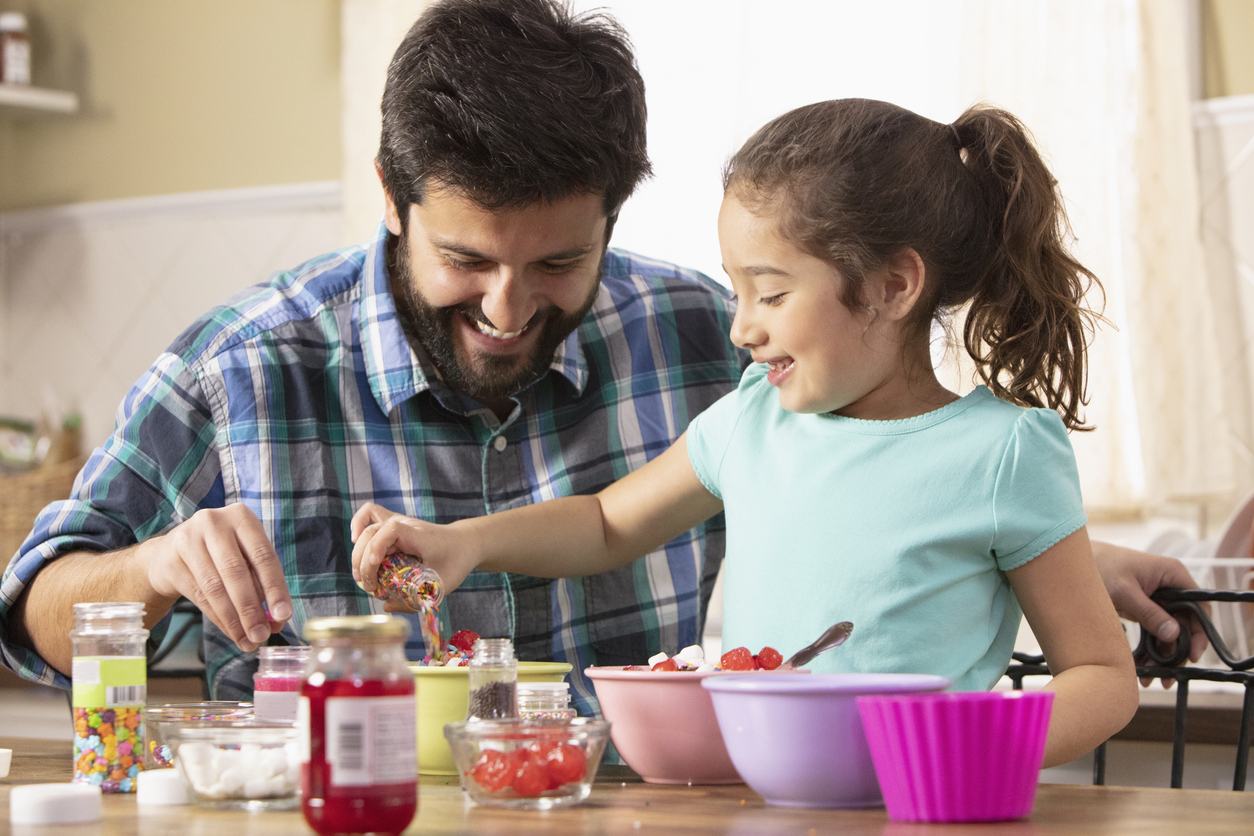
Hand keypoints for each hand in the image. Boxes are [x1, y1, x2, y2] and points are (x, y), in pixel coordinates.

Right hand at [137, 504, 291, 652]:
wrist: (170, 552)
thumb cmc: (220, 555)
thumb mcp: (244, 558)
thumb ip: (262, 584)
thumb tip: (277, 619)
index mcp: (241, 517)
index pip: (263, 556)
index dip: (275, 588)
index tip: (283, 615)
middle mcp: (214, 523)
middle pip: (237, 572)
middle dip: (252, 609)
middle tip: (262, 635)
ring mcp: (188, 539)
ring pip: (216, 588)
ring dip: (235, 619)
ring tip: (248, 640)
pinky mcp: (171, 561)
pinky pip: (199, 596)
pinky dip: (219, 618)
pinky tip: (231, 632)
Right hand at [350, 503, 475, 604]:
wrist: (464, 544)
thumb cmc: (454, 564)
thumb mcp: (440, 586)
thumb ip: (415, 599)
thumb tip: (385, 606)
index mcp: (418, 535)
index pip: (391, 530)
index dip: (377, 547)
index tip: (375, 569)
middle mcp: (404, 525)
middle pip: (372, 534)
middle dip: (364, 563)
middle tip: (369, 588)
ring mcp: (397, 522)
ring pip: (367, 529)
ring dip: (358, 554)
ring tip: (362, 578)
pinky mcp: (393, 525)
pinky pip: (370, 515)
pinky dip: (358, 524)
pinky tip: (356, 541)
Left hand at [1091, 541, 1208, 685]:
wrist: (1075, 562)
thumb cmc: (1101, 566)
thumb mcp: (1124, 591)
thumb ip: (1148, 612)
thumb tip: (1173, 634)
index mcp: (1172, 575)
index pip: (1199, 606)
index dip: (1200, 632)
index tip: (1192, 655)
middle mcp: (1170, 586)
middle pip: (1186, 624)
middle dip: (1178, 651)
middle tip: (1170, 675)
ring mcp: (1159, 598)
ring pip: (1170, 632)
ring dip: (1163, 655)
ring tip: (1152, 678)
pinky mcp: (1146, 608)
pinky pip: (1155, 632)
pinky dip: (1150, 649)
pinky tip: (1143, 667)